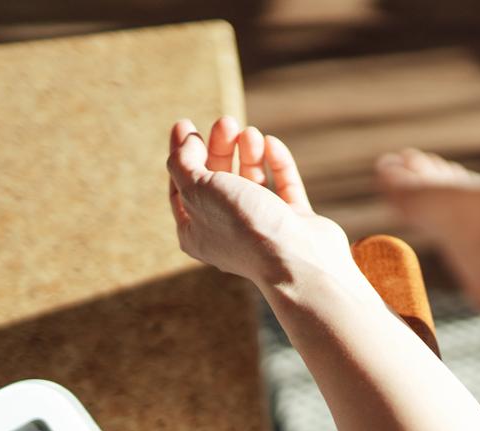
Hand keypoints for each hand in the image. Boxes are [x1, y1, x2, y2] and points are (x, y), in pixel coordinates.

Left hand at [167, 117, 365, 297]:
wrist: (298, 259)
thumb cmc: (243, 227)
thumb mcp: (198, 189)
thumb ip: (183, 162)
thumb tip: (185, 140)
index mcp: (196, 233)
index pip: (182, 187)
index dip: (182, 154)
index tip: (185, 124)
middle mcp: (228, 231)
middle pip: (217, 181)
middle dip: (219, 148)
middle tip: (226, 121)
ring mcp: (264, 227)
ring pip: (251, 182)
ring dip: (248, 153)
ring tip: (250, 132)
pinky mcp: (295, 222)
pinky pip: (284, 186)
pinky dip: (277, 163)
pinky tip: (271, 143)